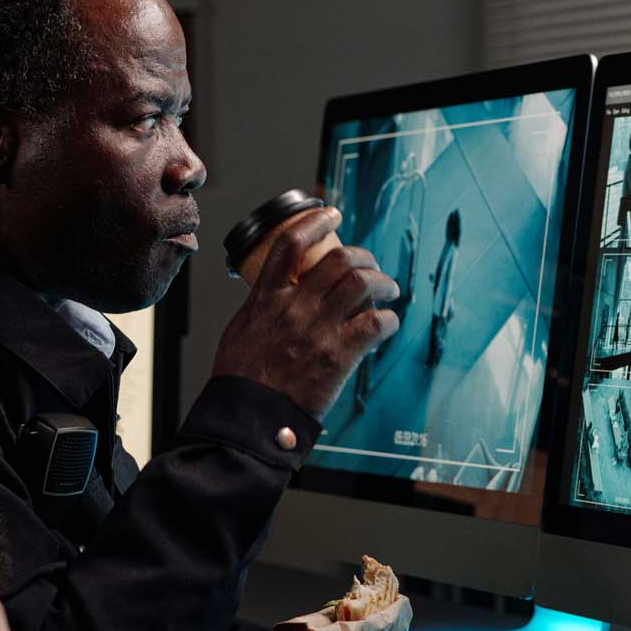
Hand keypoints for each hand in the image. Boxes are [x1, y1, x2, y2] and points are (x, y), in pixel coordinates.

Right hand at [210, 206, 400, 418]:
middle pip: (339, 259)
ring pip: (363, 283)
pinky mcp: (339, 355)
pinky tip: (389, 324)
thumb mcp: (242, 328)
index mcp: (267, 297)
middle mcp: (295, 307)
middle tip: (370, 264)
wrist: (249, 416)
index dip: (315, 221)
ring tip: (388, 289)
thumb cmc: (241, 378)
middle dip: (363, 256)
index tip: (331, 214)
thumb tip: (276, 295)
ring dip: (383, 282)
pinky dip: (389, 320)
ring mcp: (319, 329)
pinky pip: (376, 324)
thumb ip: (262, 307)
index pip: (291, 243)